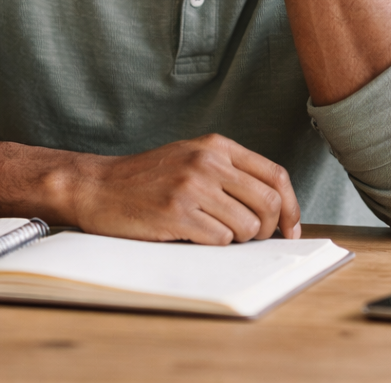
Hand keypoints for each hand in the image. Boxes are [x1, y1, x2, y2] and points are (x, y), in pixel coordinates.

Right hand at [71, 134, 301, 244]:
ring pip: (246, 227)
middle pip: (268, 203)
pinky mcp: (177, 213)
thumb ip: (229, 172)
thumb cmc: (147, 178)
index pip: (275, 175)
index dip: (292, 206)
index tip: (291, 229)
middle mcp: (208, 161)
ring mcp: (192, 186)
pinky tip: (191, 235)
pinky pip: (219, 240)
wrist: (99, 186)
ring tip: (211, 231)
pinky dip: (213, 245)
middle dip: (267, 229)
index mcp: (216, 145)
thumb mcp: (191, 158)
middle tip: (250, 238)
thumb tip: (275, 207)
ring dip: (235, 239)